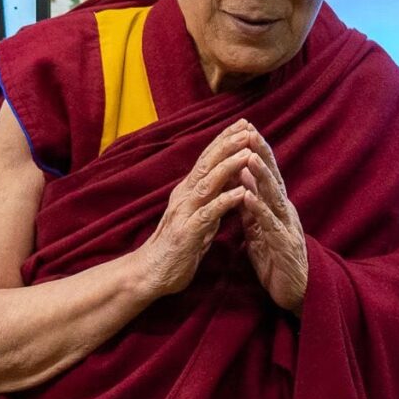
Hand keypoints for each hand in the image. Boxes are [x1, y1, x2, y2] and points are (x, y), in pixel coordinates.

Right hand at [135, 121, 261, 300]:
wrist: (150, 274)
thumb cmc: (176, 248)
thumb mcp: (198, 218)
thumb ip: (211, 201)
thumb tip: (231, 186)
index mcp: (187, 191)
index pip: (208, 159)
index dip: (225, 140)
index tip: (244, 124)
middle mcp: (184, 196)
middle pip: (208, 163)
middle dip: (228, 144)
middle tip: (248, 127)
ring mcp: (185, 212)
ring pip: (209, 183)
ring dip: (229, 166)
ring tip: (248, 152)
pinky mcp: (188, 232)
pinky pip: (209, 212)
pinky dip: (225, 200)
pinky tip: (242, 192)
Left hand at [234, 127, 308, 313]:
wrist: (296, 292)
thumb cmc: (275, 260)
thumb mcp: (260, 228)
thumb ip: (253, 205)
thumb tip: (243, 179)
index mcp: (276, 207)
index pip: (267, 174)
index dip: (258, 152)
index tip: (246, 129)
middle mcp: (284, 212)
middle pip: (273, 178)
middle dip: (261, 154)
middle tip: (250, 131)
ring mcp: (287, 227)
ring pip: (274, 197)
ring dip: (261, 177)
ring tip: (249, 157)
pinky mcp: (285, 246)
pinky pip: (270, 225)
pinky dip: (259, 210)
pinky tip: (248, 197)